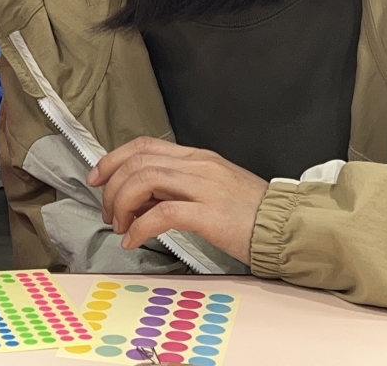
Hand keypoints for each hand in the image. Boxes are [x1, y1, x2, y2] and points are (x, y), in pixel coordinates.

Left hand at [88, 137, 268, 264]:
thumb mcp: (213, 188)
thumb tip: (140, 198)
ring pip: (143, 180)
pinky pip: (161, 214)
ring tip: (120, 226)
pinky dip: (140, 227)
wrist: (288, 228)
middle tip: (108, 212)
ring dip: (122, 204)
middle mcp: (198, 165)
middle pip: (137, 162)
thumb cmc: (251, 213)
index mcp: (198, 157)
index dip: (113, 159)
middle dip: (112, 186)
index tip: (98, 178)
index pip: (144, 145)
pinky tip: (134, 240)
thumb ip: (178, 186)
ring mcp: (204, 187)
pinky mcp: (209, 214)